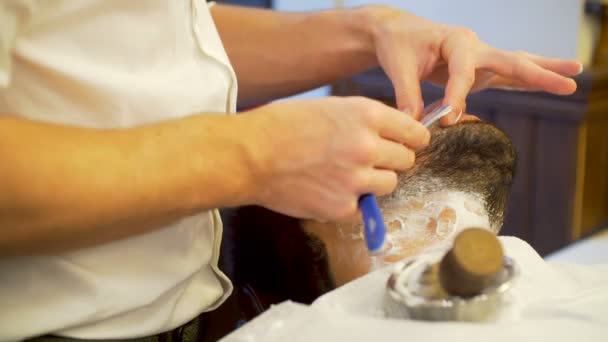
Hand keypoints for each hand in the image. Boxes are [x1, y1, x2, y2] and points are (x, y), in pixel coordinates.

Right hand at [242, 96, 429, 220]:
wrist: (250, 155)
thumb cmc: (281, 126)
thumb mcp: (329, 107)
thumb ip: (362, 121)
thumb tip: (386, 135)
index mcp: (365, 115)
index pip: (414, 132)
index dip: (412, 139)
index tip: (407, 144)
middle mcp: (367, 147)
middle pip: (406, 160)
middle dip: (391, 160)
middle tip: (368, 161)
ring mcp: (356, 180)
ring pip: (389, 184)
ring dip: (374, 182)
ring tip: (347, 176)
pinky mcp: (342, 207)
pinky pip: (364, 207)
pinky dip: (351, 202)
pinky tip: (328, 190)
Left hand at [358, 6, 581, 123]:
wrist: (396, 32)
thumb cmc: (398, 44)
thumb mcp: (398, 67)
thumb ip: (407, 95)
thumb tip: (413, 124)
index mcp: (455, 40)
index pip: (462, 71)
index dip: (456, 96)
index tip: (447, 118)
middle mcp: (474, 46)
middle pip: (510, 60)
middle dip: (537, 74)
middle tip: (567, 84)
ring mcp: (480, 58)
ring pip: (516, 65)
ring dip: (544, 73)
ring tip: (574, 77)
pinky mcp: (480, 70)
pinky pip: (507, 76)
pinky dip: (528, 80)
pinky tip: (548, 84)